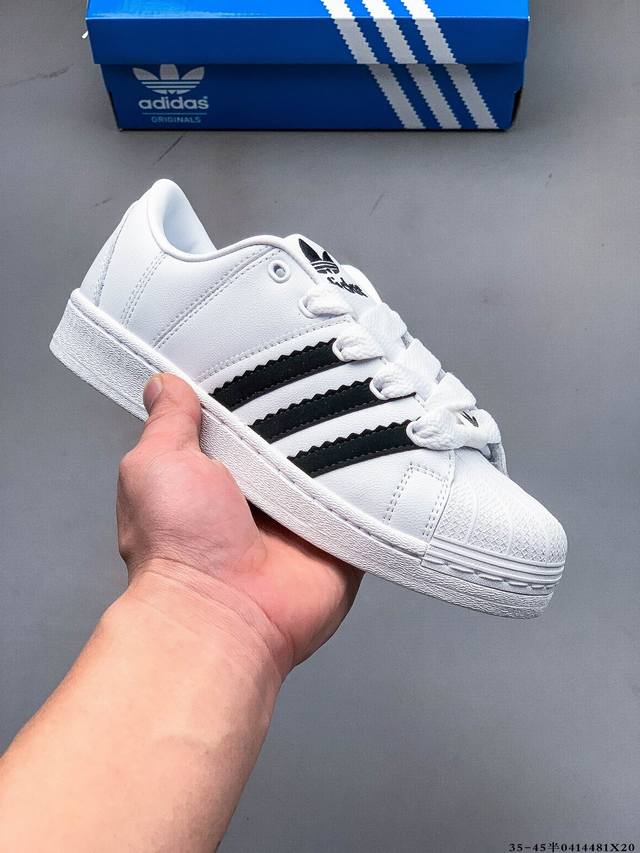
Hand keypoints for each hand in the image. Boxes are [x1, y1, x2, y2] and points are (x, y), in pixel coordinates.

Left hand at [116, 374, 361, 676]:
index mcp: (215, 474)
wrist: (223, 613)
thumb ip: (168, 422)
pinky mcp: (338, 536)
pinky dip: (373, 477)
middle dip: (305, 412)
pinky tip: (387, 443)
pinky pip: (365, 498)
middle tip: (326, 367)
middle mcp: (260, 495)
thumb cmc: (177, 546)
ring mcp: (301, 516)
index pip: (243, 419)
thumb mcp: (157, 464)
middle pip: (293, 437)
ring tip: (365, 395)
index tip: (272, 353)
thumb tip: (164, 383)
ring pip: (333, 463)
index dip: (254, 391)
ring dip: (342, 442)